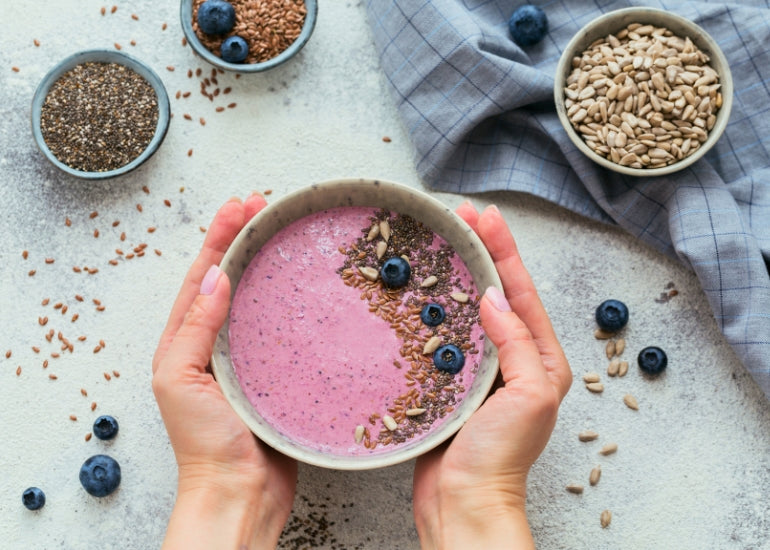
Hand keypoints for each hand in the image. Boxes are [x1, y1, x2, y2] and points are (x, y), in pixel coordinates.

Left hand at [152, 195, 296, 549]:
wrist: (239, 491)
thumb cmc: (204, 443)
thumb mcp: (181, 379)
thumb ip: (195, 327)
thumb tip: (215, 274)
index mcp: (187, 339)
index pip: (204, 273)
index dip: (220, 236)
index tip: (241, 206)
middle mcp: (217, 341)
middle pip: (232, 276)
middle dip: (244, 237)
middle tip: (265, 204)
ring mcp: (250, 355)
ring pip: (260, 297)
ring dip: (269, 261)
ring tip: (284, 231)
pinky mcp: (279, 371)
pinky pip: (285, 327)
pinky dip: (294, 301)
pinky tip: (309, 288)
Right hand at [412, 203, 571, 549]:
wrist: (463, 503)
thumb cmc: (500, 460)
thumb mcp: (527, 397)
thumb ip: (517, 344)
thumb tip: (495, 299)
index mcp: (539, 359)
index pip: (520, 292)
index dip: (503, 251)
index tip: (486, 217)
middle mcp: (511, 358)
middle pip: (495, 292)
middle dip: (482, 252)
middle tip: (462, 216)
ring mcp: (479, 369)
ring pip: (467, 309)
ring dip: (456, 274)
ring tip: (444, 242)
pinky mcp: (450, 381)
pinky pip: (444, 335)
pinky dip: (434, 309)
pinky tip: (422, 292)